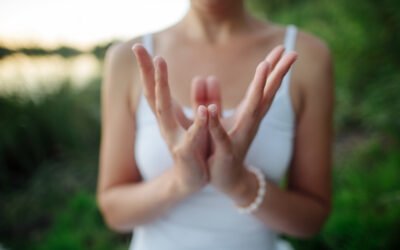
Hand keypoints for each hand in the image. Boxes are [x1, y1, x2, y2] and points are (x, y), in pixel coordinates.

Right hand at [132, 45, 210, 196]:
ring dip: (161, 87)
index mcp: (168, 115)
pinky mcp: (186, 153)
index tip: (138, 46)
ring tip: (160, 64)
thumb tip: (204, 77)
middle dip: (147, 70)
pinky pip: (192, 135)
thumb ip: (202, 98)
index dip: (146, 68)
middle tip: (139, 48)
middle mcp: (165, 124)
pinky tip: (206, 109)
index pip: (154, 87)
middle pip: (152, 93)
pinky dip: (199, 122)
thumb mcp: (198, 119)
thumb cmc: (196, 146)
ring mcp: (172, 137)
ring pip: (163, 110)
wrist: (193, 178)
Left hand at [206, 46, 297, 199]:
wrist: (226, 179)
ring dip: (257, 89)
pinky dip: (216, 123)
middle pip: (266, 94)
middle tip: (292, 52)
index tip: (284, 47)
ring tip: (263, 67)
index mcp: (248, 114)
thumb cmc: (221, 146)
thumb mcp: (213, 118)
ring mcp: (241, 137)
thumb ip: (209, 97)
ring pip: (251, 110)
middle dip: (278, 73)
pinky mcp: (226, 152)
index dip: (273, 68)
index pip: (264, 88)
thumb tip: (206, 77)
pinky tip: (212, 109)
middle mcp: (250, 123)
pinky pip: (221, 136)